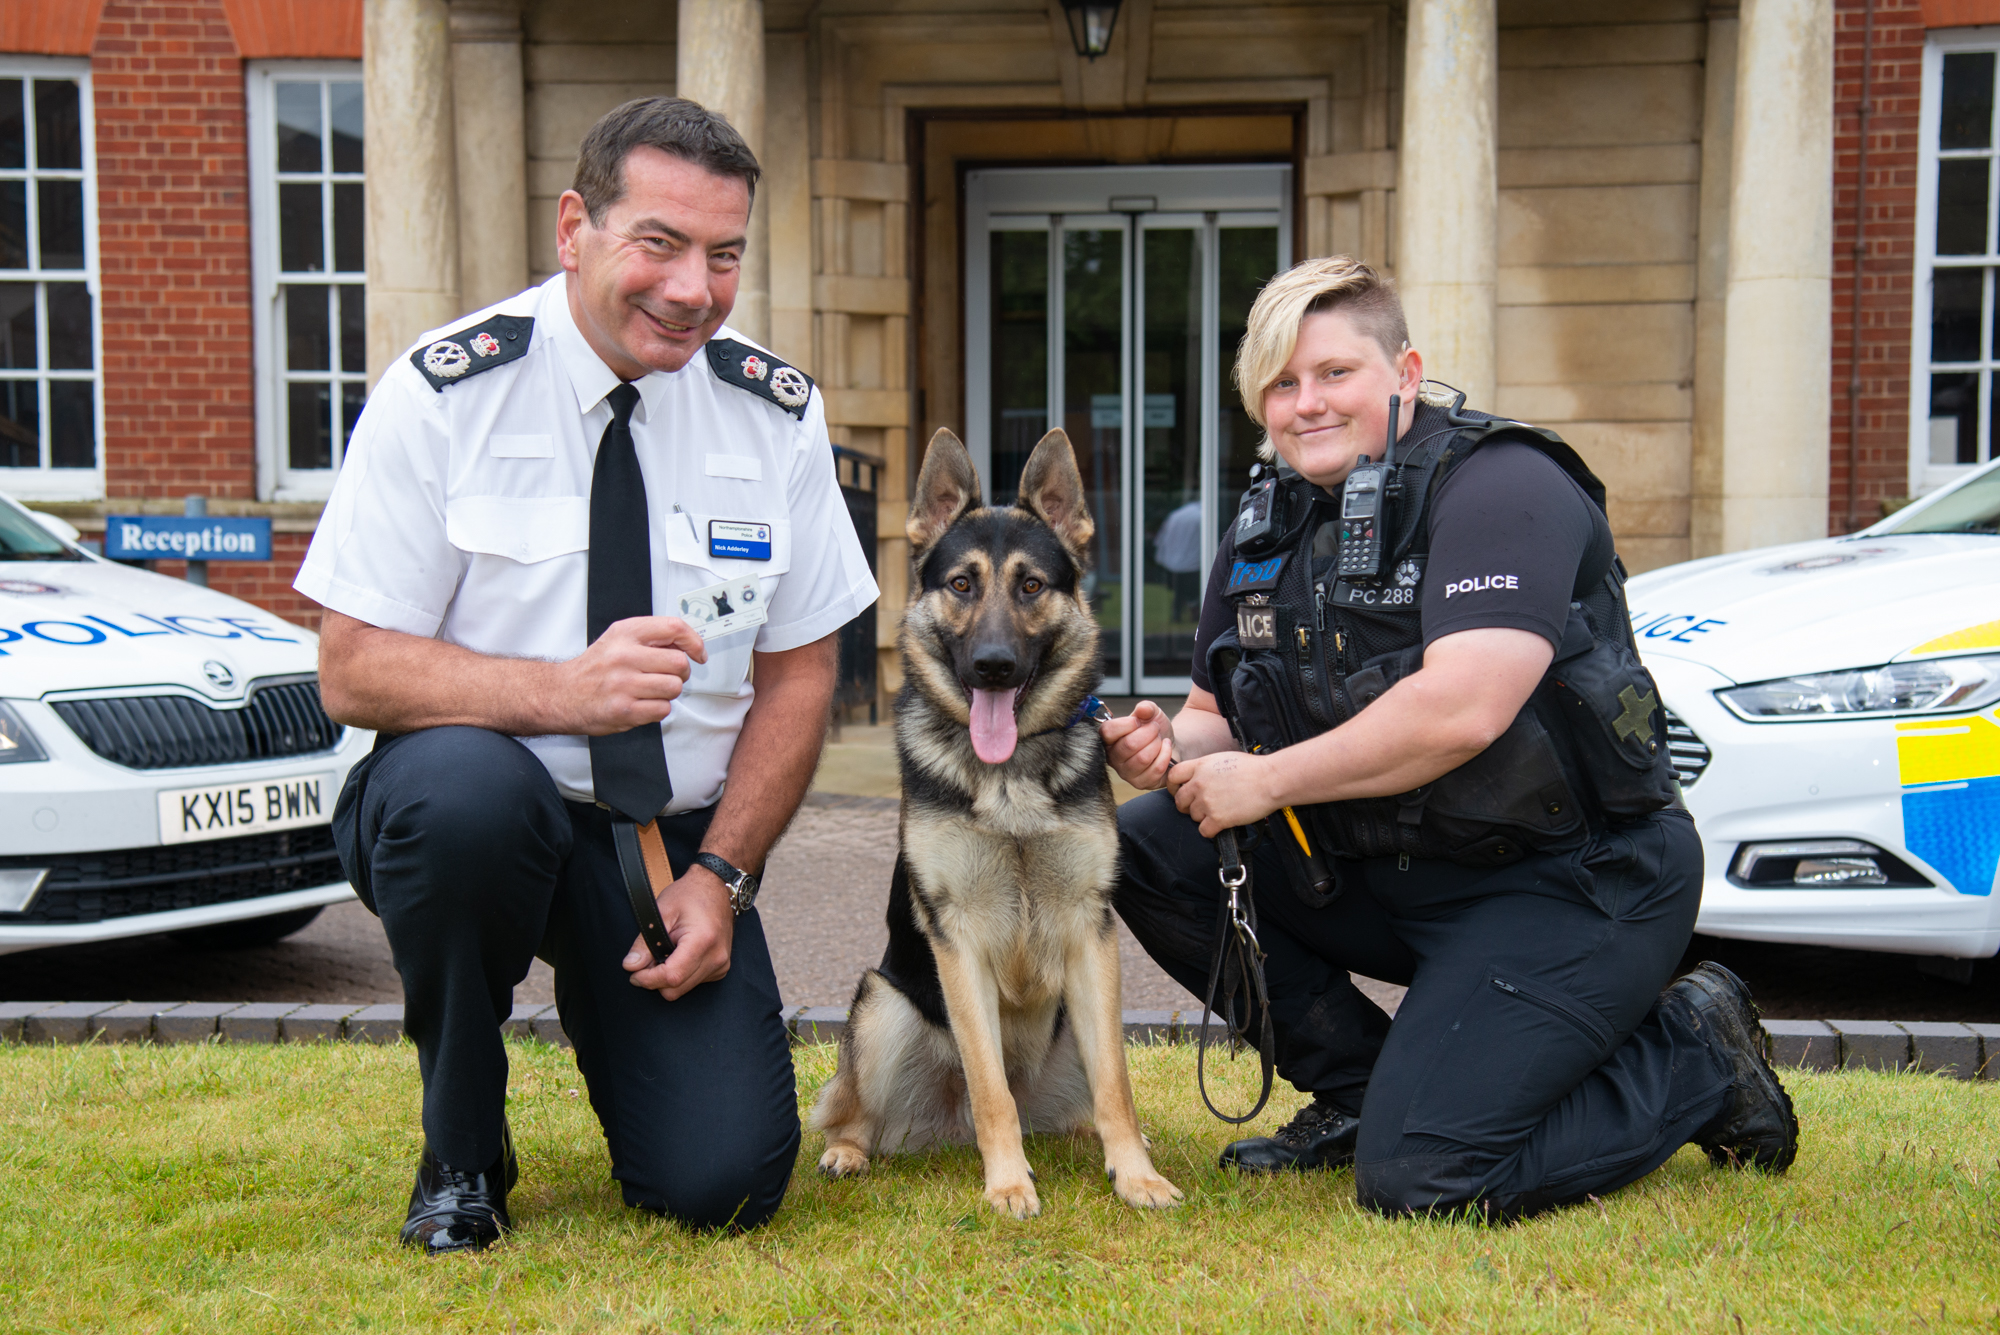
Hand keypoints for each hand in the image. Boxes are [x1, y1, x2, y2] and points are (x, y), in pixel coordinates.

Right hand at [558, 616, 707, 735]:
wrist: (562, 694)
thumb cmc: (594, 668)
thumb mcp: (618, 639)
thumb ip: (650, 638)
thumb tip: (687, 644)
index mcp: (625, 633)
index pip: (673, 628)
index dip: (693, 641)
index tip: (698, 652)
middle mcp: (624, 656)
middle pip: (679, 662)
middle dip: (681, 672)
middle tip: (669, 675)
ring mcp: (624, 684)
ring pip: (674, 687)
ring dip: (669, 692)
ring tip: (653, 690)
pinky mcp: (624, 710)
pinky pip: (663, 709)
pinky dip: (658, 709)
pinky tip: (643, 703)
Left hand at [623, 864, 734, 998]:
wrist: (716, 888)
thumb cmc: (689, 895)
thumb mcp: (661, 912)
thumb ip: (644, 942)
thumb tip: (630, 966)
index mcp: (703, 941)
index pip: (672, 976)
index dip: (648, 979)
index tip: (633, 973)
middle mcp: (716, 957)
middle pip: (676, 989)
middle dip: (654, 980)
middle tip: (645, 960)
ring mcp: (721, 965)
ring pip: (683, 990)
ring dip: (667, 978)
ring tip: (663, 953)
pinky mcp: (720, 969)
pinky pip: (693, 983)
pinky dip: (680, 975)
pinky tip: (678, 955)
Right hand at [1101, 699, 1176, 788]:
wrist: (1169, 744)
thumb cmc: (1154, 730)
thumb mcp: (1151, 713)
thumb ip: (1146, 708)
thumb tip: (1143, 709)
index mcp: (1108, 739)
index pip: (1107, 732)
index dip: (1127, 724)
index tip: (1139, 720)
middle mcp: (1113, 758)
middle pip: (1129, 745)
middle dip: (1148, 733)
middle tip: (1155, 729)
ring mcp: (1126, 773)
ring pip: (1142, 758)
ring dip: (1157, 744)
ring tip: (1160, 739)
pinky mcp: (1140, 783)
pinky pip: (1155, 769)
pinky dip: (1165, 755)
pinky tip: (1166, 748)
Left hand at [1167, 751, 1279, 837]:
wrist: (1270, 780)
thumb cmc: (1252, 769)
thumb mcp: (1222, 759)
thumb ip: (1204, 769)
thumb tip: (1196, 778)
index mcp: (1200, 766)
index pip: (1173, 777)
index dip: (1173, 786)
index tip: (1178, 791)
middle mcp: (1199, 784)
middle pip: (1179, 800)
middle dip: (1188, 805)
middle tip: (1201, 806)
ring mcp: (1207, 802)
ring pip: (1192, 816)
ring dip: (1203, 817)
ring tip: (1219, 811)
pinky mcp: (1217, 819)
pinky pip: (1203, 831)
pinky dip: (1211, 830)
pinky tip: (1221, 824)